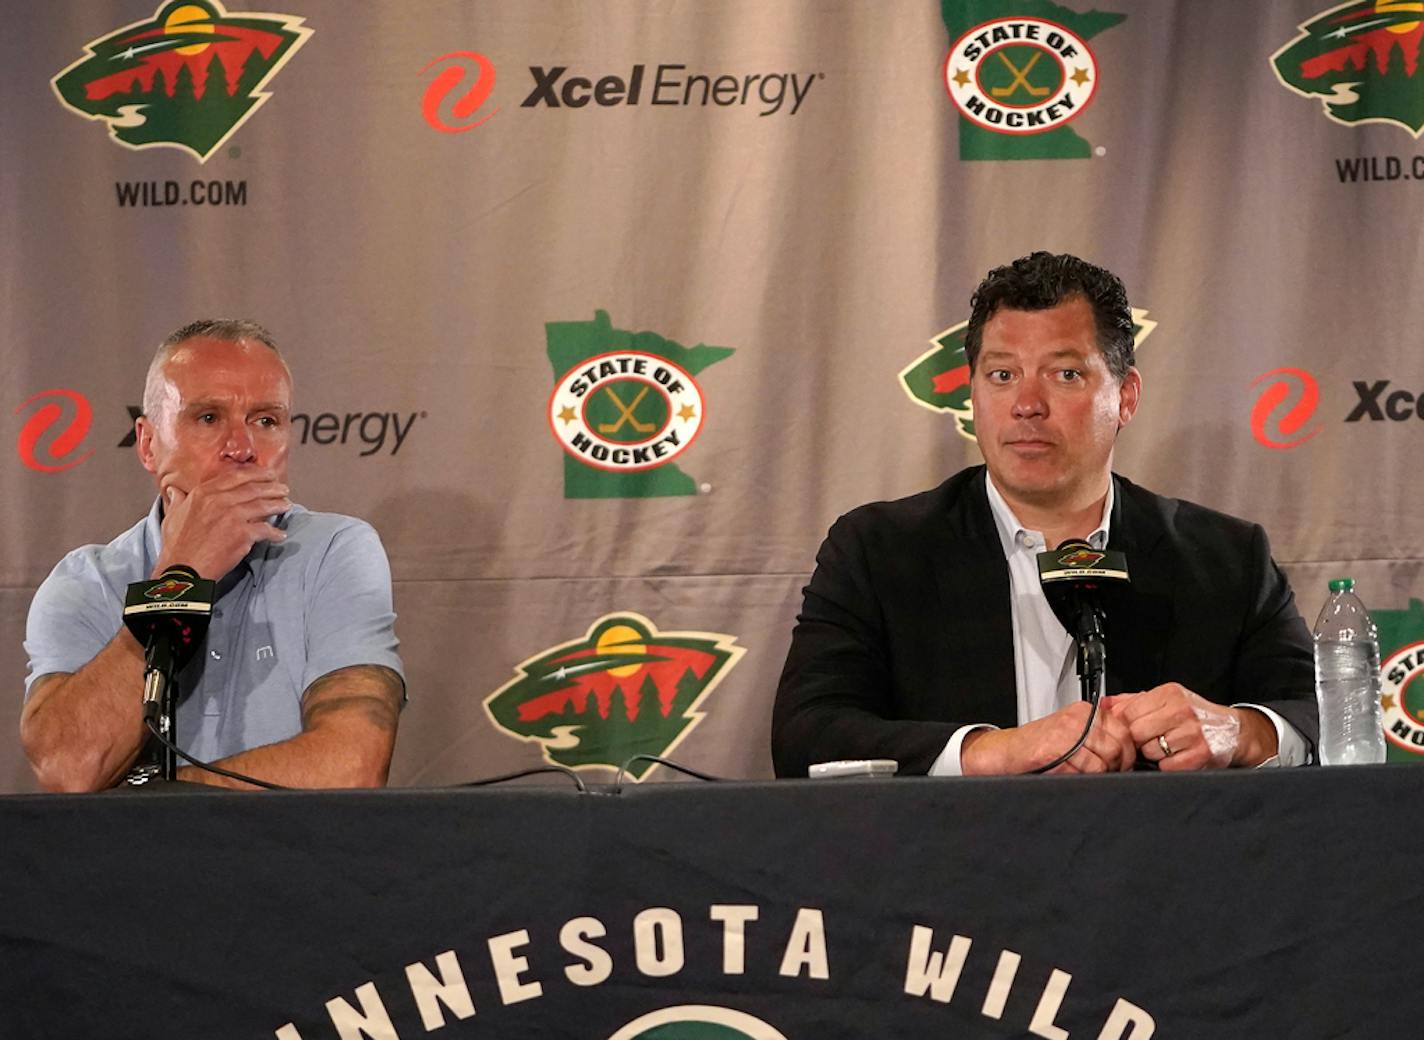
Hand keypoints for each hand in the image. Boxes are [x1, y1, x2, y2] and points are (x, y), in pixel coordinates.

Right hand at [153, 469, 289, 578]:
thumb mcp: (173, 516)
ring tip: (286, 506)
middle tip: (283, 489)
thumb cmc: (177, 545)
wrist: (183, 569)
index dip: (256, 474)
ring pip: (263, 506)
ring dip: (278, 505)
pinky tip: (281, 535)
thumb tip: (174, 490)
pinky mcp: (242, 534)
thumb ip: (178, 500)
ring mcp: (232, 517)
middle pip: (254, 489)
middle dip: (272, 487)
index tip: (268, 474)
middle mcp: (219, 500)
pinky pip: (265, 530)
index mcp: (204, 493)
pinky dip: (275, 533)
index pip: (236, 476)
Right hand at [962, 700, 1135, 775]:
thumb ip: (1098, 734)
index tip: (1123, 763)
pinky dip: (1077, 778)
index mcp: (1084, 711)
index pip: (1124, 732)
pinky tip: (1065, 773)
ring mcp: (1064, 734)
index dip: (1128, 753)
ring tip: (1080, 773)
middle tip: (1105, 773)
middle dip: (1116, 766)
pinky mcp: (1054, 751)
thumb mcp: (1072, 731)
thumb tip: (1130, 749)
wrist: (1006, 751)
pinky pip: (1082, 772)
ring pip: (1102, 763)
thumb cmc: (1038, 745)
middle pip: (1117, 748)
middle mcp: (1076, 719)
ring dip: (1096, 775)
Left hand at [1102, 684, 1266, 770]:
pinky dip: (1167, 765)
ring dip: (1153, 754)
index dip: (1123, 724)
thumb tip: (1102, 704)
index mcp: (1169, 694)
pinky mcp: (1199, 754)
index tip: (1129, 729)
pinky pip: (1166, 766)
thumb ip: (1131, 701)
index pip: (1128, 711)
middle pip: (1135, 732)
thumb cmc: (1195, 715)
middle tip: (1148, 740)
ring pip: (1149, 750)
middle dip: (1137, 741)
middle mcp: (1181, 711)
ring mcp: (1191, 733)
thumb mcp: (1165, 700)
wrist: (1233, 731)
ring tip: (1167, 746)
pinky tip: (1177, 756)